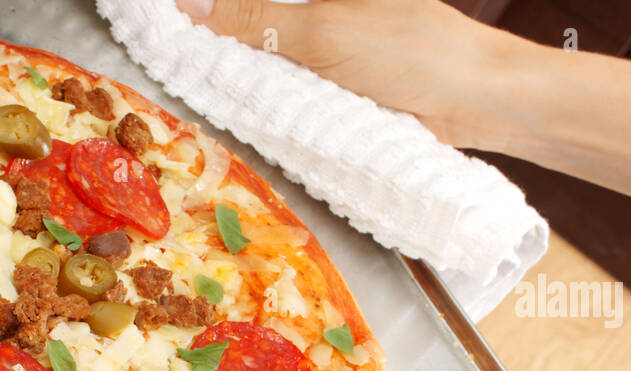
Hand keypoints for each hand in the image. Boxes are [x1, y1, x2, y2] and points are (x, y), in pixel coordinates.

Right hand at [174, 0, 513, 145]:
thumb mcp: (323, 32)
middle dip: (213, 32)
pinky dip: (261, 87)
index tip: (158, 16)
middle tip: (165, 45)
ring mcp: (326, 37)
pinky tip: (235, 95)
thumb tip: (189, 8)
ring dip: (233, 62)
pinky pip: (283, 76)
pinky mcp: (332, 74)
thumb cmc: (413, 52)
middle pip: (250, 15)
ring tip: (192, 72)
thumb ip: (253, 21)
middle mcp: (322, 3)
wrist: (473, 101)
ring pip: (262, 46)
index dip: (202, 8)